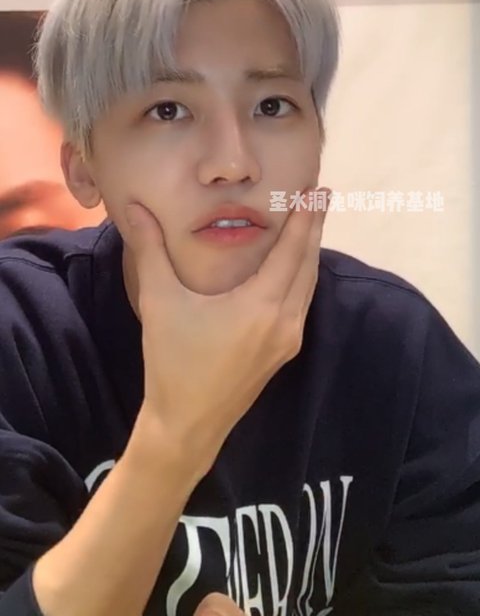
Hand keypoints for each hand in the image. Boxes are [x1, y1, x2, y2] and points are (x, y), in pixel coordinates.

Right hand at [122, 186, 329, 462]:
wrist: (185, 427)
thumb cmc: (172, 363)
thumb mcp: (159, 302)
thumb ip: (150, 250)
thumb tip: (133, 207)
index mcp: (262, 306)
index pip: (293, 250)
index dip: (306, 217)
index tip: (317, 188)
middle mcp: (285, 321)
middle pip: (309, 264)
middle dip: (314, 227)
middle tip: (319, 193)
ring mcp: (288, 339)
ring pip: (308, 285)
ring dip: (310, 251)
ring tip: (311, 221)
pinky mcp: (283, 351)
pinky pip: (301, 302)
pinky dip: (302, 275)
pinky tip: (294, 266)